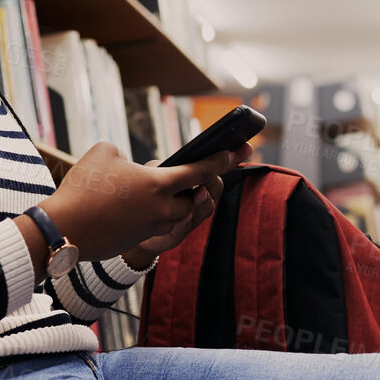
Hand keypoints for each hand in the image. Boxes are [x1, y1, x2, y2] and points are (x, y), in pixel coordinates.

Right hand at [33, 142, 244, 263]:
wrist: (62, 229)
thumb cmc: (82, 187)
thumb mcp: (104, 152)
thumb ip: (126, 154)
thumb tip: (131, 166)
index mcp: (158, 184)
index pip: (200, 171)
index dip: (219, 161)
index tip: (233, 152)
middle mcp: (161, 209)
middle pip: (195, 198)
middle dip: (200, 187)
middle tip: (204, 175)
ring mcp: (150, 227)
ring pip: (177, 215)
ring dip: (179, 203)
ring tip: (173, 190)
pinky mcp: (137, 240)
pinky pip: (157, 226)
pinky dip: (158, 215)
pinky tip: (145, 205)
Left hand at [133, 142, 253, 254]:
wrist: (134, 225)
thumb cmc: (148, 195)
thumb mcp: (158, 172)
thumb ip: (170, 166)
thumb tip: (175, 160)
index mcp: (197, 181)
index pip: (219, 167)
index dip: (234, 157)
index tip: (245, 146)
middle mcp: (199, 198)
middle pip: (215, 187)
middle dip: (212, 180)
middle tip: (207, 175)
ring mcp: (191, 217)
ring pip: (206, 208)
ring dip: (203, 201)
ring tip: (199, 193)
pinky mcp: (177, 234)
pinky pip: (185, 227)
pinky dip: (184, 221)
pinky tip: (182, 216)